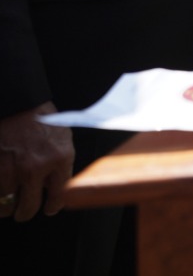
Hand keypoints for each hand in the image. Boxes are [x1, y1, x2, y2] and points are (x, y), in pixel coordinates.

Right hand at [0, 103, 72, 221]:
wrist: (18, 104)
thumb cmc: (41, 120)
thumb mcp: (62, 139)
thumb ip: (61, 164)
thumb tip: (57, 187)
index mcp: (59, 158)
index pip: (59, 195)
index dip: (53, 206)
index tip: (49, 209)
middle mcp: (36, 167)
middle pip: (29, 207)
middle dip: (26, 212)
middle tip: (24, 211)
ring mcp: (12, 169)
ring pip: (7, 205)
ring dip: (7, 207)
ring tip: (9, 203)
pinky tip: (1, 193)